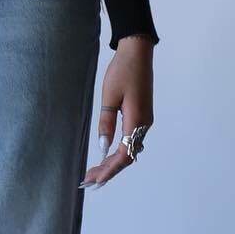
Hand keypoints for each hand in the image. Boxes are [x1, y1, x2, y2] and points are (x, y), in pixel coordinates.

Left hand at [81, 35, 155, 188]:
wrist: (138, 52)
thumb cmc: (122, 71)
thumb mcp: (110, 96)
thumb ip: (106, 123)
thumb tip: (102, 148)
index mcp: (136, 121)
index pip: (124, 154)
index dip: (109, 170)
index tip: (95, 181)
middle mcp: (144, 124)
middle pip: (128, 155)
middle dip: (109, 170)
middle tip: (89, 180)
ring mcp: (145, 120)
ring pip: (130, 149)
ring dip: (113, 162)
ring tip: (95, 172)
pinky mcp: (142, 115)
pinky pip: (131, 140)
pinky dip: (119, 151)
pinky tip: (107, 155)